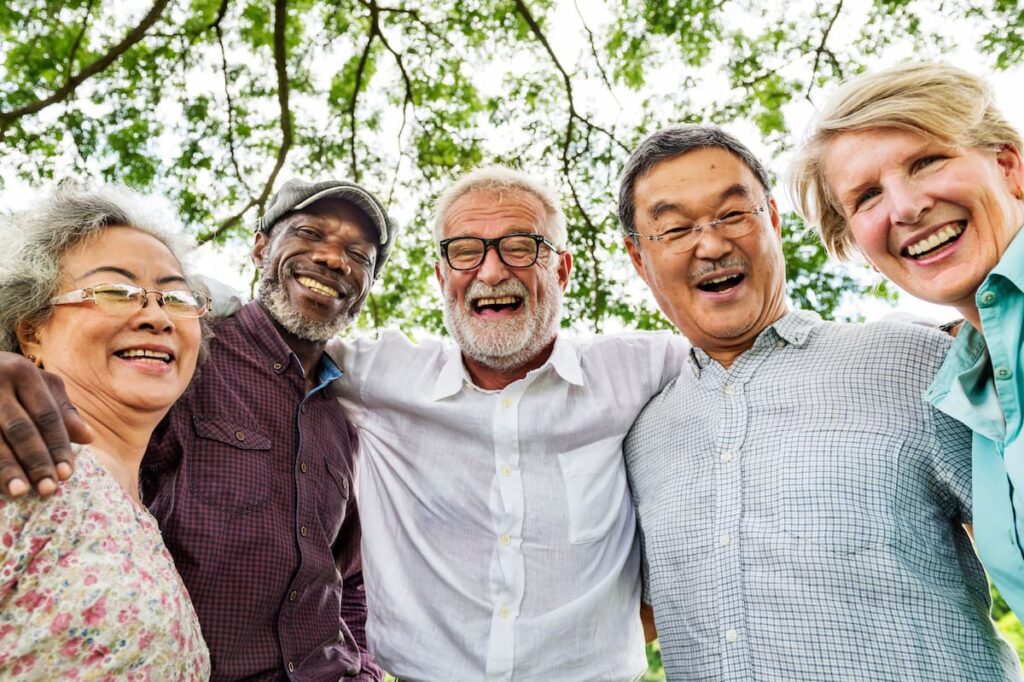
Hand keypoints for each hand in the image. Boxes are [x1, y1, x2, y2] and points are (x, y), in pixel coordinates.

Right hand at [0, 352, 92, 496]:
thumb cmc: (9, 378)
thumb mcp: (38, 383)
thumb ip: (62, 410)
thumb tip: (89, 437)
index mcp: (23, 373)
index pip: (47, 415)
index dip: (58, 446)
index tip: (66, 474)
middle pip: (20, 429)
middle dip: (36, 461)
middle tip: (48, 489)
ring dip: (7, 468)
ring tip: (20, 492)